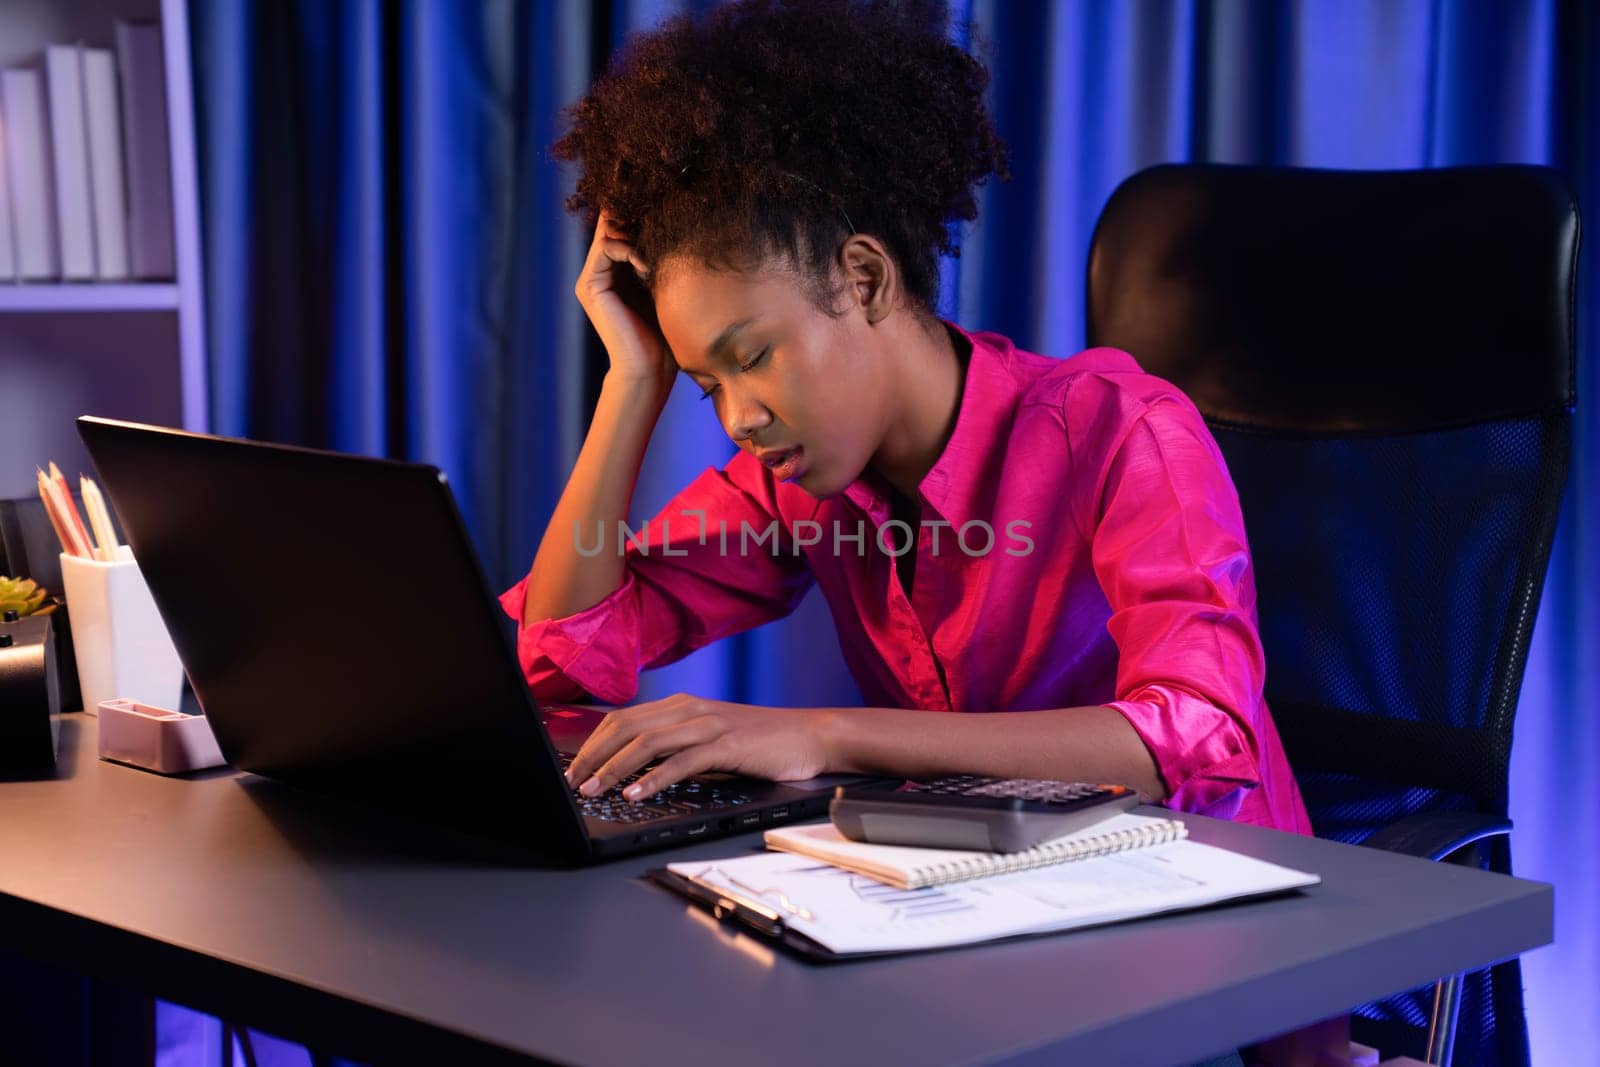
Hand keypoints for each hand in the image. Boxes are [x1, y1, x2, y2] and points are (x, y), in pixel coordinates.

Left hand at [565, 694, 832, 799]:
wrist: (810, 736)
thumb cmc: (761, 743)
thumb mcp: (711, 738)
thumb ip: (677, 746)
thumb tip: (635, 769)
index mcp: (682, 705)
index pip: (623, 719)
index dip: (593, 744)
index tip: (574, 769)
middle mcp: (690, 709)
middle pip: (626, 727)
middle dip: (594, 756)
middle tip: (574, 783)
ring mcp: (708, 724)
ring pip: (648, 742)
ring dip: (615, 768)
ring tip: (595, 790)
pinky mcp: (727, 744)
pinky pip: (681, 761)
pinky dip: (654, 778)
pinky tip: (636, 794)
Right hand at [575, 210, 675, 394]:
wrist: (650, 369)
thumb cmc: (667, 334)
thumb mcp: (668, 286)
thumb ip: (663, 258)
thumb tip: (678, 223)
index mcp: (618, 270)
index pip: (624, 226)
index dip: (642, 212)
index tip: (668, 204)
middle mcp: (601, 271)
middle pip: (613, 222)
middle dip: (637, 212)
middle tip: (662, 209)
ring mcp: (593, 278)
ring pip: (608, 231)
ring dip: (634, 231)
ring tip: (657, 242)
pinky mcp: (590, 286)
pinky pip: (605, 249)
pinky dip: (628, 250)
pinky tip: (648, 267)